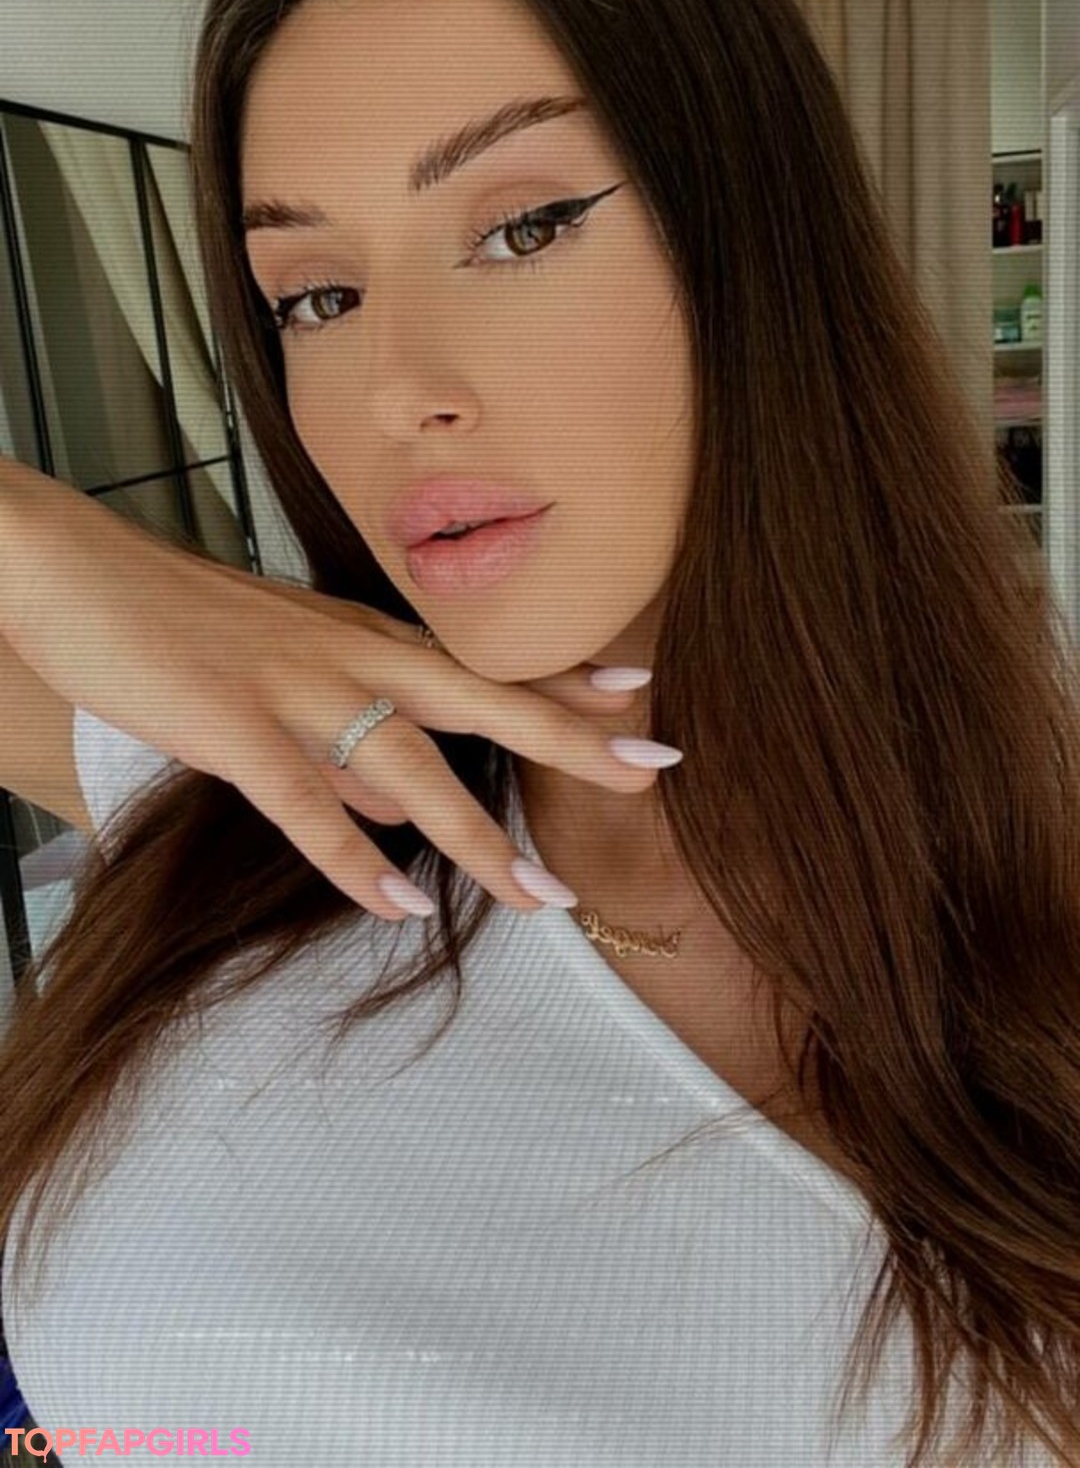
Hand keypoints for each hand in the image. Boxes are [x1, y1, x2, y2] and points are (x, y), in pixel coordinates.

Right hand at [1, 473, 663, 919]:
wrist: (80, 576)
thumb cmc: (180, 627)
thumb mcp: (284, 676)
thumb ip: (349, 751)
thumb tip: (406, 819)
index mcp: (362, 637)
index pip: (480, 662)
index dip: (563, 678)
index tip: (641, 690)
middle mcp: (348, 652)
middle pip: (479, 697)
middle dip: (569, 736)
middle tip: (650, 768)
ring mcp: (295, 685)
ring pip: (408, 765)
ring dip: (476, 837)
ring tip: (540, 897)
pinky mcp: (234, 725)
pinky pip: (306, 804)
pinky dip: (356, 860)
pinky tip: (401, 905)